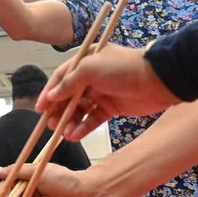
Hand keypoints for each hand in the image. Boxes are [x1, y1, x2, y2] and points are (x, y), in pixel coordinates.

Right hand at [36, 43, 181, 139]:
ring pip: (80, 109)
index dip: (49, 92)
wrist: (157, 81)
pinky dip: (83, 127)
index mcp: (85, 60)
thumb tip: (51, 95)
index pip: (61, 77)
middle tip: (50, 125)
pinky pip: (93, 119)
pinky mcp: (112, 108)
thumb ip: (69, 82)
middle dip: (59, 110)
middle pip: (68, 95)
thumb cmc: (121, 69)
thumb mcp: (90, 69)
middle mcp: (91, 76)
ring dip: (70, 121)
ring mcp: (102, 92)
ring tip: (63, 133)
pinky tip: (75, 136)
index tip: (40, 109)